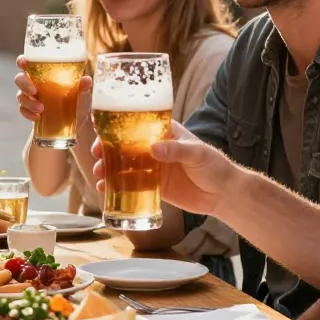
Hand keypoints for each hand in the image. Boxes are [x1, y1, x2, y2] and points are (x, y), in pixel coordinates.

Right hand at [15, 56, 92, 122]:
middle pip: (20, 78)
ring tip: (41, 108)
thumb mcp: (83, 95)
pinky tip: (37, 118)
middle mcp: (35, 82)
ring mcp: (31, 97)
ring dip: (28, 102)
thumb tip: (86, 80)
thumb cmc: (79, 102)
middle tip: (34, 92)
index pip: (29, 63)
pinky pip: (23, 110)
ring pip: (20, 96)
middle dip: (24, 84)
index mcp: (44, 73)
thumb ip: (83, 87)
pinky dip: (28, 113)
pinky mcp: (31, 111)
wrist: (79, 125)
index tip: (23, 63)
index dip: (22, 61)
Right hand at [91, 120, 238, 215]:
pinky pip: (132, 185)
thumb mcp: (197, 153)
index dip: (117, 127)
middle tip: (95, 156)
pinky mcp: (155, 186)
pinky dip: (117, 187)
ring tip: (98, 176)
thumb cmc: (214, 165)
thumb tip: (153, 149)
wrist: (224, 194)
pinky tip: (106, 190)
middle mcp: (155, 148)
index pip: (136, 124)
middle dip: (107, 149)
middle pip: (125, 145)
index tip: (102, 132)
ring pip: (125, 165)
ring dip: (108, 169)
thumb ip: (176, 150)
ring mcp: (154, 167)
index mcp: (164, 132)